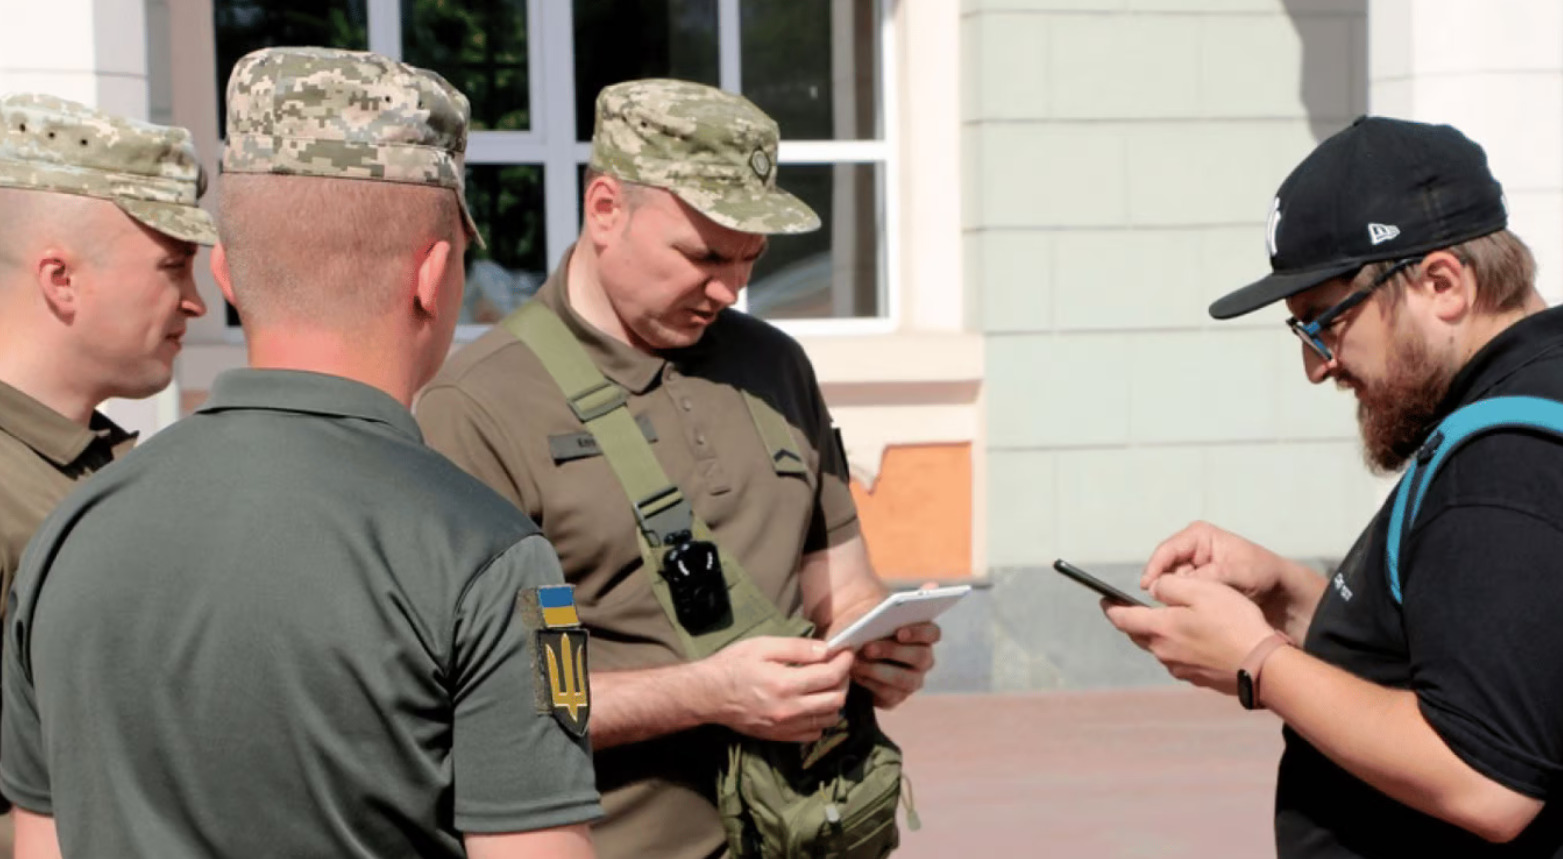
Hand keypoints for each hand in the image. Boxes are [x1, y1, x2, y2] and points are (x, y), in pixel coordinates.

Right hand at [700, 636, 853, 742]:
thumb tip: (826, 650)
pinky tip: (813, 704)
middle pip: (836, 700)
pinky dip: (821, 719)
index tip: (847, 652)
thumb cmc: (733, 665)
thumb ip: (797, 648)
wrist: (707, 695)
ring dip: (835, 701)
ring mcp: (786, 726)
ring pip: (829, 719)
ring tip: (828, 685)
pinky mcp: (780, 737)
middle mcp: (790, 709)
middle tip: (839, 667)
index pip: (830, 675)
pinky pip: (813, 734)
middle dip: (844, 680)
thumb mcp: (763, 646)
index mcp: (786, 684)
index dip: (844, 662)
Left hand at [852, 621, 939, 708]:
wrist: (851, 654)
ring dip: (878, 671)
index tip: (899, 632)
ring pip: (904, 679)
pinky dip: (870, 684)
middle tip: (868, 648)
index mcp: (923, 634)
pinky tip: (855, 675)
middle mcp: (923, 659)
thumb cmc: (864, 629)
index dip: (918, 633)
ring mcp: (913, 680)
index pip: (932, 632)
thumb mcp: (866, 619)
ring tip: (856, 663)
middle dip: (892, 651)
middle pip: (919, 656)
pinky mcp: (896, 697)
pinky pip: (889, 695)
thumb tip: (866, 620)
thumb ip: (871, 617)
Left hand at [1103, 575, 1276, 695]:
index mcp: (1160, 629)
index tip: (1104, 600)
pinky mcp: (1197, 677)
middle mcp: (1164, 652)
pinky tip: (1196, 638)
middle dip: (1133, 620)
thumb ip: (1170, 586)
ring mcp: (1180, 668)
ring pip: (1159, 647)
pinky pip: (1178, 658)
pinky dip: (1179, 646)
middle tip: (1133, 608)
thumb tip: (1154, 589)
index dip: (1111, 608)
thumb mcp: (1202, 591)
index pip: (1122, 618)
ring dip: (1159, 633)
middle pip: (1138, 634)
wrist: (1264, 666)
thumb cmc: (1235, 624)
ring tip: (1171, 620)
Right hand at [1144, 521, 1298, 629]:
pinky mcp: (1194, 582)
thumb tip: (1176, 586)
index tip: (1148, 588)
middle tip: (1164, 606)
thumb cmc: (1261, 572)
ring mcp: (1191, 566)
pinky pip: (1179, 593)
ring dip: (1173, 596)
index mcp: (1198, 536)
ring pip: (1170, 583)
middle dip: (1163, 586)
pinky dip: (1181, 602)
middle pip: (1164, 568)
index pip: (1167, 551)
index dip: (1154, 569)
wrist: (1278, 590)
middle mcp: (1190, 548)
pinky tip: (1185, 613)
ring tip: (1179, 611)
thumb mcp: (1235, 573)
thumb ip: (1205, 578)